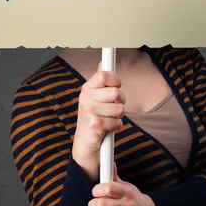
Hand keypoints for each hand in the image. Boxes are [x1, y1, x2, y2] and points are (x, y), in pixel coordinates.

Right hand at [72, 61, 125, 180]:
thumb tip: (104, 62)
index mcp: (87, 89)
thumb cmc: (94, 118)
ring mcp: (89, 111)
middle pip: (116, 93)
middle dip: (120, 102)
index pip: (104, 74)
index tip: (116, 86)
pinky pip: (118, 122)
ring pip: (120, 108)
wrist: (85, 143)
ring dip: (118, 116)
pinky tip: (108, 128)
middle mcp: (86, 98)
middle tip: (113, 108)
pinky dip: (116, 127)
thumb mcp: (95, 98)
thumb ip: (101, 81)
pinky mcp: (95, 125)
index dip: (115, 80)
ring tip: (109, 119)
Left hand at [88, 162, 161, 205]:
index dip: (97, 189)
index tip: (96, 192)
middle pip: (101, 204)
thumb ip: (115, 177)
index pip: (107, 188)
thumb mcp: (128, 186)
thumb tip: (109, 164)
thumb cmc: (135, 199)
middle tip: (93, 204)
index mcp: (126, 192)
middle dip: (92, 204)